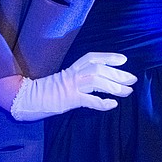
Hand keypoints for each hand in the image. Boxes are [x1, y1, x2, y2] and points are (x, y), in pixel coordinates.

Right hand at [10, 52, 136, 120]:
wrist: (28, 99)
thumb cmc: (50, 91)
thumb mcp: (67, 80)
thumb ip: (82, 78)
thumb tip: (105, 80)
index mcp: (73, 68)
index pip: (93, 57)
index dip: (109, 57)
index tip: (124, 60)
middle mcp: (73, 74)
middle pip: (100, 70)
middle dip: (118, 74)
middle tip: (133, 80)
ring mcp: (71, 86)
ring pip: (96, 82)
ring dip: (114, 87)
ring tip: (128, 92)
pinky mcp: (68, 100)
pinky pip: (88, 100)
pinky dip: (102, 102)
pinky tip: (112, 104)